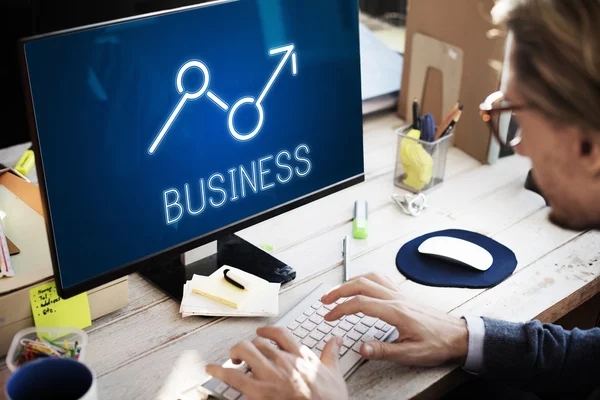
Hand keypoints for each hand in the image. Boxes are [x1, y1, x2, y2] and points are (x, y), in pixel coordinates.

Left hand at [206, 326, 348, 399]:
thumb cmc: (329, 399)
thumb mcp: (334, 373)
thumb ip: (331, 353)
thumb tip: (336, 339)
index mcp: (300, 355)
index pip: (279, 333)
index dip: (267, 330)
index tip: (261, 332)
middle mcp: (283, 360)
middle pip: (258, 342)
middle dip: (249, 346)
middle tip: (245, 353)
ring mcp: (270, 375)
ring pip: (245, 351)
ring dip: (235, 353)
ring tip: (232, 359)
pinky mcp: (259, 391)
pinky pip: (234, 376)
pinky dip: (219, 371)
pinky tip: (211, 369)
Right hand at [320, 273, 467, 366]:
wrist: (458, 335)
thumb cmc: (437, 344)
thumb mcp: (411, 353)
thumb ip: (384, 350)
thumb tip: (361, 348)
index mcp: (395, 311)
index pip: (360, 303)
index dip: (340, 309)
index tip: (329, 316)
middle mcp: (396, 298)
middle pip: (361, 284)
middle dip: (339, 290)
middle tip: (325, 300)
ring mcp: (400, 294)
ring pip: (370, 278)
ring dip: (350, 282)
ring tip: (338, 291)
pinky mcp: (403, 294)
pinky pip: (380, 279)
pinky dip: (365, 279)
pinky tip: (362, 285)